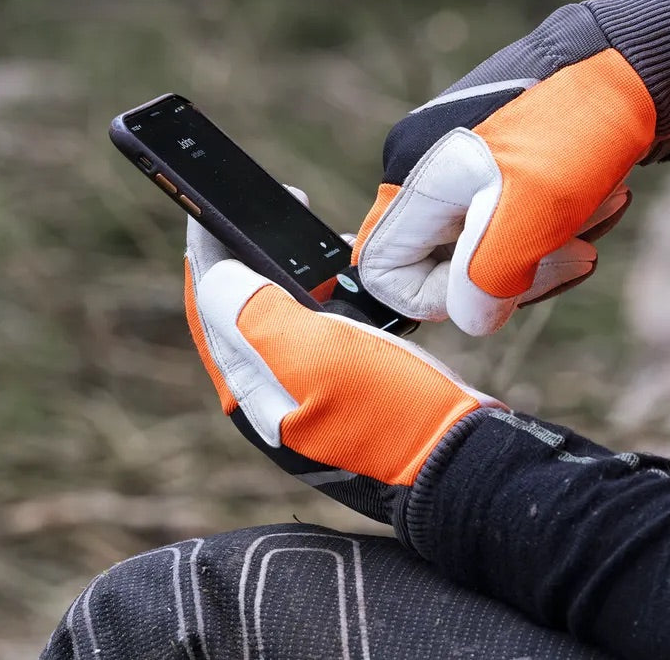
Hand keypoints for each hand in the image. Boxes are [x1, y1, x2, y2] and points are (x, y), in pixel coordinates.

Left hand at [184, 213, 504, 526]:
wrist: (460, 462)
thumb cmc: (392, 413)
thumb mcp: (318, 356)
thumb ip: (256, 315)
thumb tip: (217, 274)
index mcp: (248, 390)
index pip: (208, 306)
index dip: (209, 251)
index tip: (219, 206)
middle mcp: (268, 393)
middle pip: (237, 308)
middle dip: (248, 255)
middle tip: (279, 214)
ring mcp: (305, 391)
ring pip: (278, 315)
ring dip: (289, 271)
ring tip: (317, 239)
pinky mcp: (342, 385)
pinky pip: (317, 328)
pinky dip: (325, 293)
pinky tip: (349, 277)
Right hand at [354, 0, 669, 334]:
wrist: (637, 57)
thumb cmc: (577, 127)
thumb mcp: (529, 215)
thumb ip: (485, 280)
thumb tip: (473, 317)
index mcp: (416, 179)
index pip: (385, 274)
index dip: (439, 298)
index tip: (501, 284)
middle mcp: (427, 168)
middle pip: (447, 265)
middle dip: (518, 270)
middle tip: (576, 250)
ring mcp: (464, 161)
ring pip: (491, 244)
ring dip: (551, 244)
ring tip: (600, 206)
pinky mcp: (502, 157)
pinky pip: (517, 217)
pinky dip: (560, 221)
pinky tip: (602, 194)